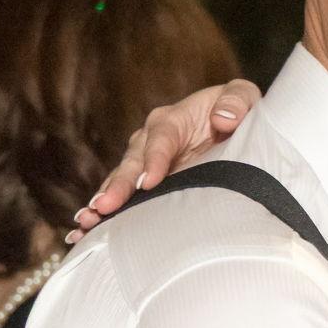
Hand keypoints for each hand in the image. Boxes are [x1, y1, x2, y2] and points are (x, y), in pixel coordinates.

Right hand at [69, 78, 261, 238]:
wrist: (232, 130)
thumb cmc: (237, 112)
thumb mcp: (242, 96)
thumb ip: (237, 101)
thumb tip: (224, 118)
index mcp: (174, 120)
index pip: (162, 137)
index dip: (154, 158)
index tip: (149, 181)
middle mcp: (151, 140)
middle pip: (132, 162)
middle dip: (118, 186)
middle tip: (104, 206)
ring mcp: (143, 164)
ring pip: (120, 182)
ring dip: (103, 202)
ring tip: (87, 221)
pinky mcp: (143, 186)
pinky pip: (121, 199)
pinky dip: (104, 215)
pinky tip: (85, 232)